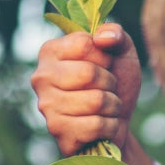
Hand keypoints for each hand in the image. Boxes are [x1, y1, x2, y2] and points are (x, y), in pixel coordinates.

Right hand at [30, 23, 141, 156]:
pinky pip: (97, 125)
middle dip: (110, 83)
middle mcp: (41, 76)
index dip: (105, 57)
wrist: (118, 124)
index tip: (104, 65)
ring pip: (96, 101)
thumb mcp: (122, 53)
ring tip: (105, 108)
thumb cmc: (116, 84)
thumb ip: (116, 34)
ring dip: (112, 106)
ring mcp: (46, 105)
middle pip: (89, 73)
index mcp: (51, 51)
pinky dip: (110, 126)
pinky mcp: (58, 131)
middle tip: (106, 89)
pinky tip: (101, 127)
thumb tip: (102, 37)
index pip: (85, 44)